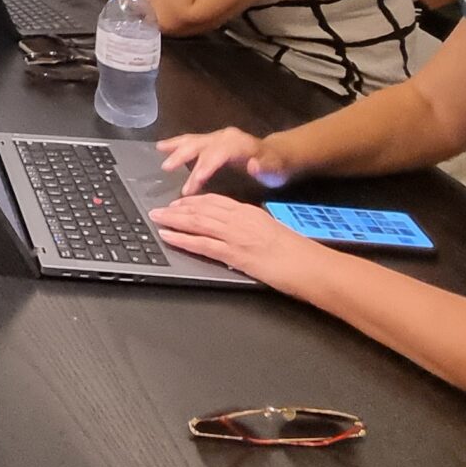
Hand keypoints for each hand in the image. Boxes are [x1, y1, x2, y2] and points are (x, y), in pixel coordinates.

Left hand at [148, 196, 327, 294]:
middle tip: (158, 209)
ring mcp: (235, 235)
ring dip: (172, 220)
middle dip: (177, 208)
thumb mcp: (270, 231)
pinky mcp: (234, 253)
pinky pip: (202, 243)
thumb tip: (236, 233)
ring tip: (156, 219)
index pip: (215, 201)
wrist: (309, 265)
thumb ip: (251, 228)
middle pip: (201, 209)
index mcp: (249, 212)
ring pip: (197, 222)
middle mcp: (239, 219)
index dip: (194, 201)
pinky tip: (167, 236)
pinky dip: (181, 239)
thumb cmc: (296, 253)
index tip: (179, 202)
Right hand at [155, 127, 289, 195]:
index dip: (205, 167)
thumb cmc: (275, 166)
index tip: (194, 182)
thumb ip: (265, 167)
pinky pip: (191, 140)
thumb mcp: (275, 170)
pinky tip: (161, 147)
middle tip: (167, 168)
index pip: (218, 154)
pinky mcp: (211, 141)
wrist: (278, 155)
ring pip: (193, 140)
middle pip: (202, 145)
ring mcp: (217, 138)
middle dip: (184, 156)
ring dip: (176, 148)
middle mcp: (225, 137)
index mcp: (239, 144)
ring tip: (161, 156)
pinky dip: (176, 143)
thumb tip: (253, 165)